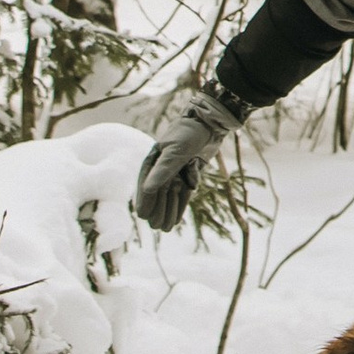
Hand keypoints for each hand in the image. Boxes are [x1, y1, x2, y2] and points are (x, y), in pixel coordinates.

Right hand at [134, 82, 242, 228]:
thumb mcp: (175, 152)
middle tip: (157, 227)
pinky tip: (176, 220)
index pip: (146, 185)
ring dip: (168, 211)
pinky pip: (182, 195)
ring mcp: (175, 173)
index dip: (145, 201)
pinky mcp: (188, 175)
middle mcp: (162, 168)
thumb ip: (163, 171)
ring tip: (166, 229)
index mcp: (153, 161)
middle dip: (158, 210)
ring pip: (170, 196)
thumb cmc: (188, 133)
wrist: (210, 124)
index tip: (143, 216)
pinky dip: (179, 206)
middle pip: (158, 194)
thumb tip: (148, 190)